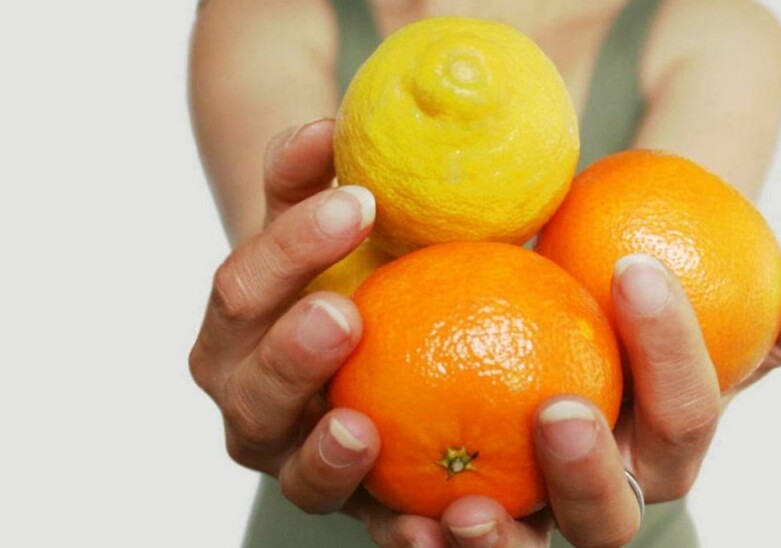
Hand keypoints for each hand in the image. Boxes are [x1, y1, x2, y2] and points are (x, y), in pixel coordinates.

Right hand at [190, 119, 384, 514]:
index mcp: (234, 329)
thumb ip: (314, 174)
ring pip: (297, 475)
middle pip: (251, 391)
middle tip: (342, 316)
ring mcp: (298, 462)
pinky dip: (397, 527)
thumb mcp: (333, 217)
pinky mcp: (354, 501)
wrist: (358, 332)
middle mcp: (250, 403)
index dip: (290, 247)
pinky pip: (372, 523)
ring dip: (324, 458)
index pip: (243, 289)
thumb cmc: (347, 264)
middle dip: (290, 357)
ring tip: (360, 432)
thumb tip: (326, 126)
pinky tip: (436, 518)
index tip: (358, 201)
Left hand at [416, 251, 780, 546]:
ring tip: (459, 507)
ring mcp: (530, 512)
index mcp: (664, 446)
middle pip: (608, 516)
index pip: (684, 412)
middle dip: (590, 476)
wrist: (562, 312)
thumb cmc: (630, 306)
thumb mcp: (701, 293)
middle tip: (560, 412)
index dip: (673, 352)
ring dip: (496, 543)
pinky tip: (391, 509)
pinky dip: (417, 538)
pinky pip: (439, 539)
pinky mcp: (460, 510)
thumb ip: (768, 298)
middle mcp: (600, 494)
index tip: (633, 268)